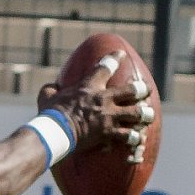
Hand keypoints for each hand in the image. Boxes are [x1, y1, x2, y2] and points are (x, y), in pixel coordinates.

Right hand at [35, 51, 154, 155]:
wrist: (56, 133)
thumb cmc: (49, 115)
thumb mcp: (46, 97)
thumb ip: (51, 90)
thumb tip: (50, 87)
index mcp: (89, 87)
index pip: (105, 67)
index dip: (115, 58)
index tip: (121, 54)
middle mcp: (104, 99)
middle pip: (133, 90)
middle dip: (142, 90)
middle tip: (145, 91)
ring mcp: (109, 117)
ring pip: (137, 114)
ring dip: (144, 115)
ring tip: (147, 117)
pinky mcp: (109, 134)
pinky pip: (129, 137)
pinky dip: (134, 139)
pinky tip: (138, 140)